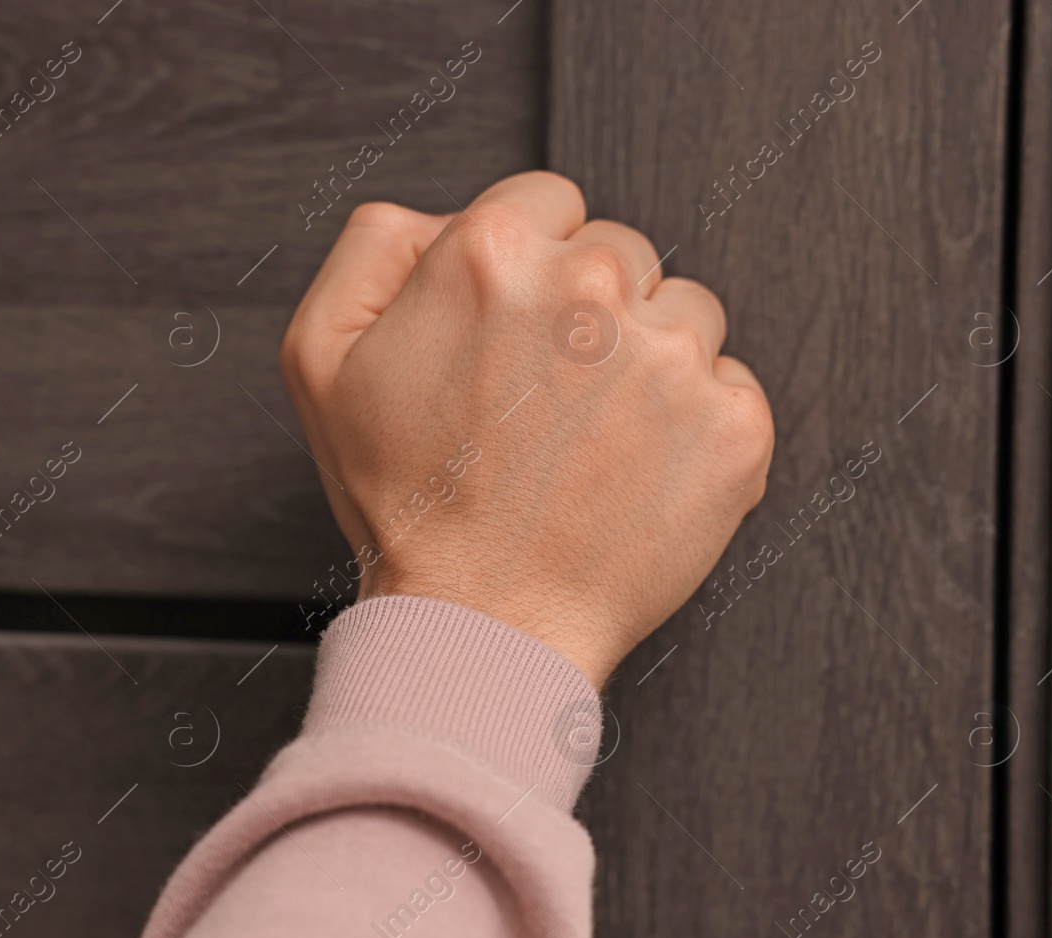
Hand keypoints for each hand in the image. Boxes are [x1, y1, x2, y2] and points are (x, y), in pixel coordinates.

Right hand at [280, 171, 773, 687]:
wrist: (481, 621)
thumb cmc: (404, 500)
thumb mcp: (319, 356)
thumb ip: (373, 247)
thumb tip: (439, 215)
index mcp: (494, 252)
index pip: (551, 202)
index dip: (528, 270)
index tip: (515, 334)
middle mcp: (592, 288)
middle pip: (621, 253)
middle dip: (588, 312)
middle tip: (542, 401)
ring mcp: (671, 356)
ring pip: (683, 314)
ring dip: (648, 362)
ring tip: (588, 442)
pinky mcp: (732, 424)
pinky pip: (730, 386)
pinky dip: (694, 426)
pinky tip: (634, 471)